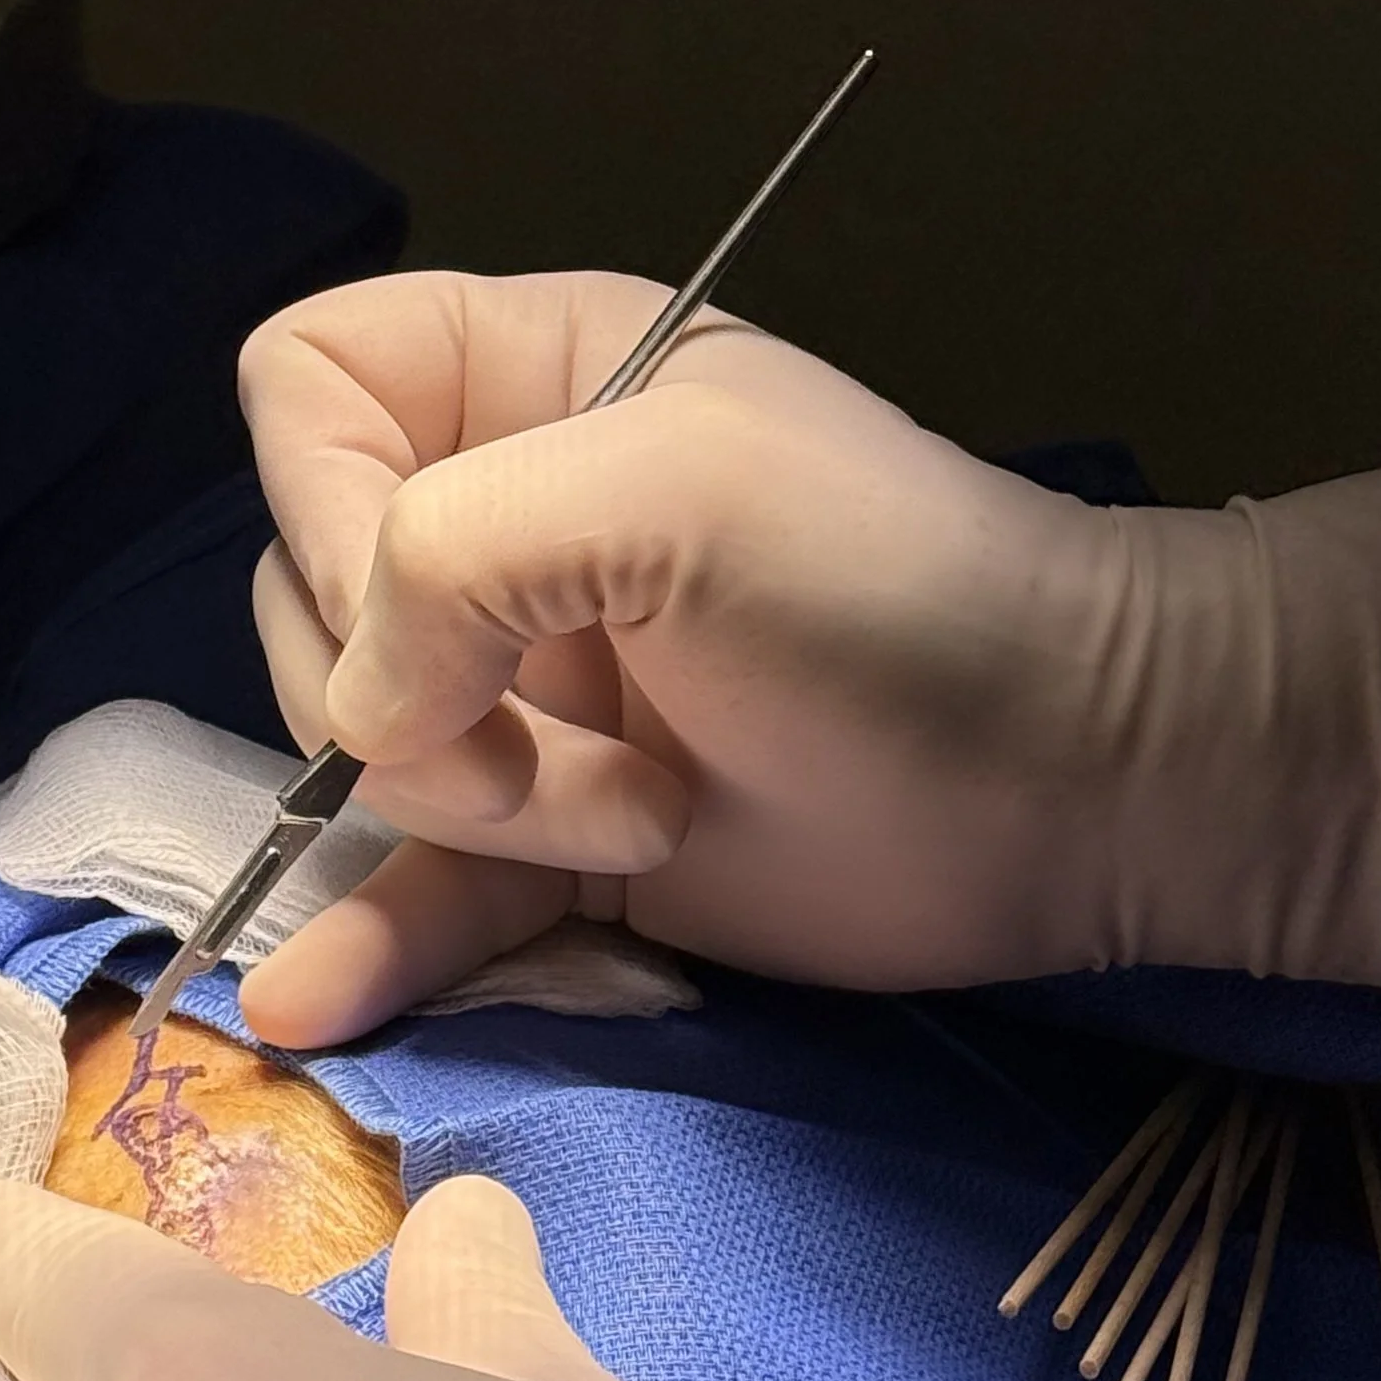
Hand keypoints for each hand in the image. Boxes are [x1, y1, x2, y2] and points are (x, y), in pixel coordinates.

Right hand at [235, 273, 1380, 1036]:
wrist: (1076, 786)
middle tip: (575, 732)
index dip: (318, 494)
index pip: (304, 386)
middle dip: (417, 690)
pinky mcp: (559, 841)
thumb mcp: (669, 494)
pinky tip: (306, 1004)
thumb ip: (452, 549)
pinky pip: (411, 892)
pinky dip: (366, 944)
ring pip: (351, 744)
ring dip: (463, 811)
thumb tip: (364, 718)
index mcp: (527, 376)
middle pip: (306, 584)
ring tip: (638, 822)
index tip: (421, 592)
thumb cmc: (889, 595)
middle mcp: (506, 517)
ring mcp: (523, 685)